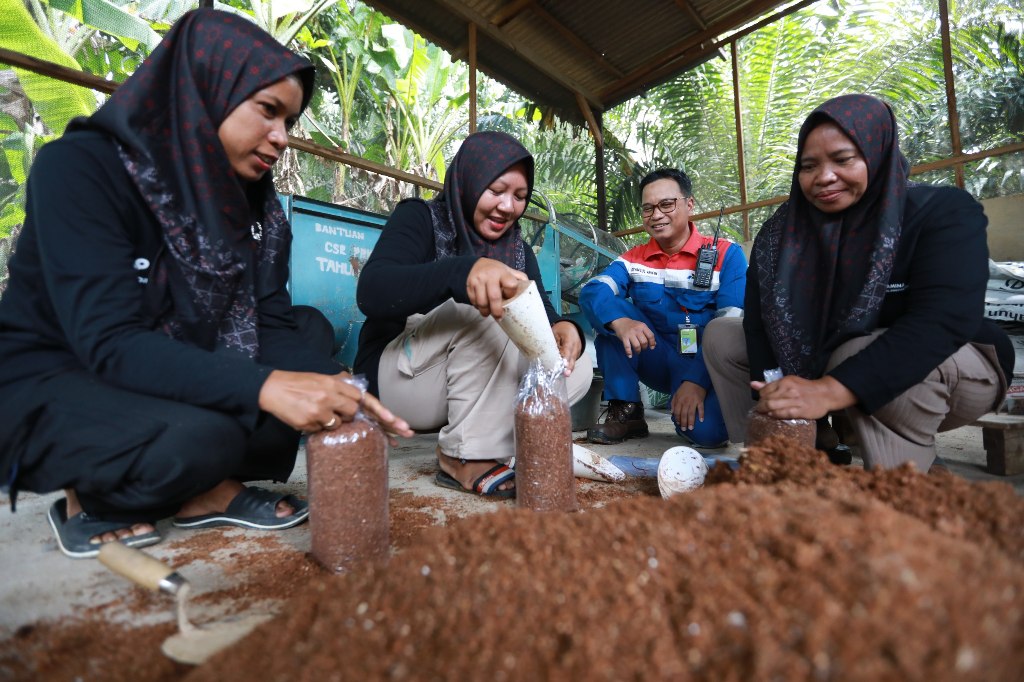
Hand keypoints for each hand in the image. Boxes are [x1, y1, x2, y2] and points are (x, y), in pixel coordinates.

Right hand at [258, 370, 412, 438]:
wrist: (272, 387)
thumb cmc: (298, 384)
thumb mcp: (322, 380)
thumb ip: (341, 387)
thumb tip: (360, 399)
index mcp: (336, 383)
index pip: (365, 398)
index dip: (383, 411)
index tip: (397, 422)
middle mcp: (331, 394)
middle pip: (355, 414)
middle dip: (360, 421)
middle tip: (380, 431)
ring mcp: (322, 409)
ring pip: (339, 425)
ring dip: (332, 423)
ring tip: (315, 412)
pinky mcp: (311, 421)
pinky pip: (322, 431)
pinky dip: (317, 428)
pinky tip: (306, 418)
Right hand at [466, 257, 527, 318]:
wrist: (477, 264)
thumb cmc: (497, 271)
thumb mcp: (509, 271)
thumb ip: (519, 278)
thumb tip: (530, 290)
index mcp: (503, 272)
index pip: (510, 284)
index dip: (510, 294)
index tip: (510, 298)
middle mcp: (489, 276)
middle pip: (494, 297)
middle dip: (497, 310)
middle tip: (499, 317)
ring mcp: (478, 280)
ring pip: (481, 302)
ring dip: (485, 311)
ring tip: (488, 313)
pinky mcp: (469, 285)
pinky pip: (473, 301)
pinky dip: (477, 307)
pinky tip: (482, 307)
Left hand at [551, 320, 581, 374]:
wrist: (573, 328)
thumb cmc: (561, 330)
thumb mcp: (555, 332)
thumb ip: (552, 342)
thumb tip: (546, 352)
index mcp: (570, 339)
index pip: (568, 349)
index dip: (566, 358)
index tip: (564, 364)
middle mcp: (575, 346)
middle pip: (572, 358)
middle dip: (569, 367)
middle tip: (566, 374)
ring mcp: (577, 352)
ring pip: (573, 362)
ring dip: (568, 369)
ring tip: (564, 375)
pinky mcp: (575, 356)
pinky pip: (571, 362)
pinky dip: (568, 367)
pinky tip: (563, 373)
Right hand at [608, 317, 656, 357]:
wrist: (621, 321)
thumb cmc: (633, 325)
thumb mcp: (641, 327)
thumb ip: (648, 334)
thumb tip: (655, 344)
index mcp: (642, 326)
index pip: (650, 336)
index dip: (652, 343)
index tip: (652, 347)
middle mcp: (637, 330)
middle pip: (644, 342)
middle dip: (644, 347)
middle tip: (643, 348)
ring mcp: (630, 334)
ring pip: (637, 346)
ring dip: (638, 351)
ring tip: (638, 352)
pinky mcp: (624, 337)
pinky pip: (627, 347)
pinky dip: (629, 353)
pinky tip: (630, 356)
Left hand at [671, 381, 706, 431]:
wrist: (694, 380)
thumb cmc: (684, 388)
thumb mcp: (676, 394)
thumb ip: (673, 403)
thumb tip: (671, 412)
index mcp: (679, 400)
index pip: (677, 412)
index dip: (677, 419)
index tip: (678, 424)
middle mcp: (685, 402)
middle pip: (683, 414)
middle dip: (683, 423)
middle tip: (684, 429)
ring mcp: (693, 401)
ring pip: (691, 413)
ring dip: (691, 421)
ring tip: (691, 428)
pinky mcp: (700, 400)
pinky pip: (701, 408)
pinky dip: (701, 414)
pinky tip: (701, 420)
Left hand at [750, 375, 855, 420]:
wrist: (825, 394)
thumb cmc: (804, 388)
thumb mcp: (788, 382)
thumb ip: (770, 384)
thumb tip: (752, 384)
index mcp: (785, 381)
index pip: (764, 390)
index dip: (760, 397)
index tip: (761, 401)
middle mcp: (789, 390)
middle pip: (767, 399)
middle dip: (761, 406)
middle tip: (761, 409)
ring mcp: (795, 400)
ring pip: (773, 406)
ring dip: (766, 411)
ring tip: (765, 413)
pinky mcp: (800, 410)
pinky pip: (783, 414)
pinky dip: (775, 415)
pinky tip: (773, 416)